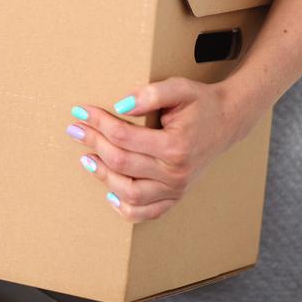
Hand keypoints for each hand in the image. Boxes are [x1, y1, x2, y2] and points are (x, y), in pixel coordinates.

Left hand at [66, 77, 268, 222]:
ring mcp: (176, 189)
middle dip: (93, 143)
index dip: (97, 122)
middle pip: (121, 162)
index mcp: (175, 146)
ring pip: (129, 194)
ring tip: (86, 158)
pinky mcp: (175, 197)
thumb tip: (120, 105)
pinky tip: (109, 192)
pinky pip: (145, 213)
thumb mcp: (179, 88)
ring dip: (102, 176)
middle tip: (75, 129)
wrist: (227, 122)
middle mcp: (175, 173)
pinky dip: (124, 208)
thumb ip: (151, 93)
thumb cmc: (200, 103)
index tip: (80, 111)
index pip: (123, 136)